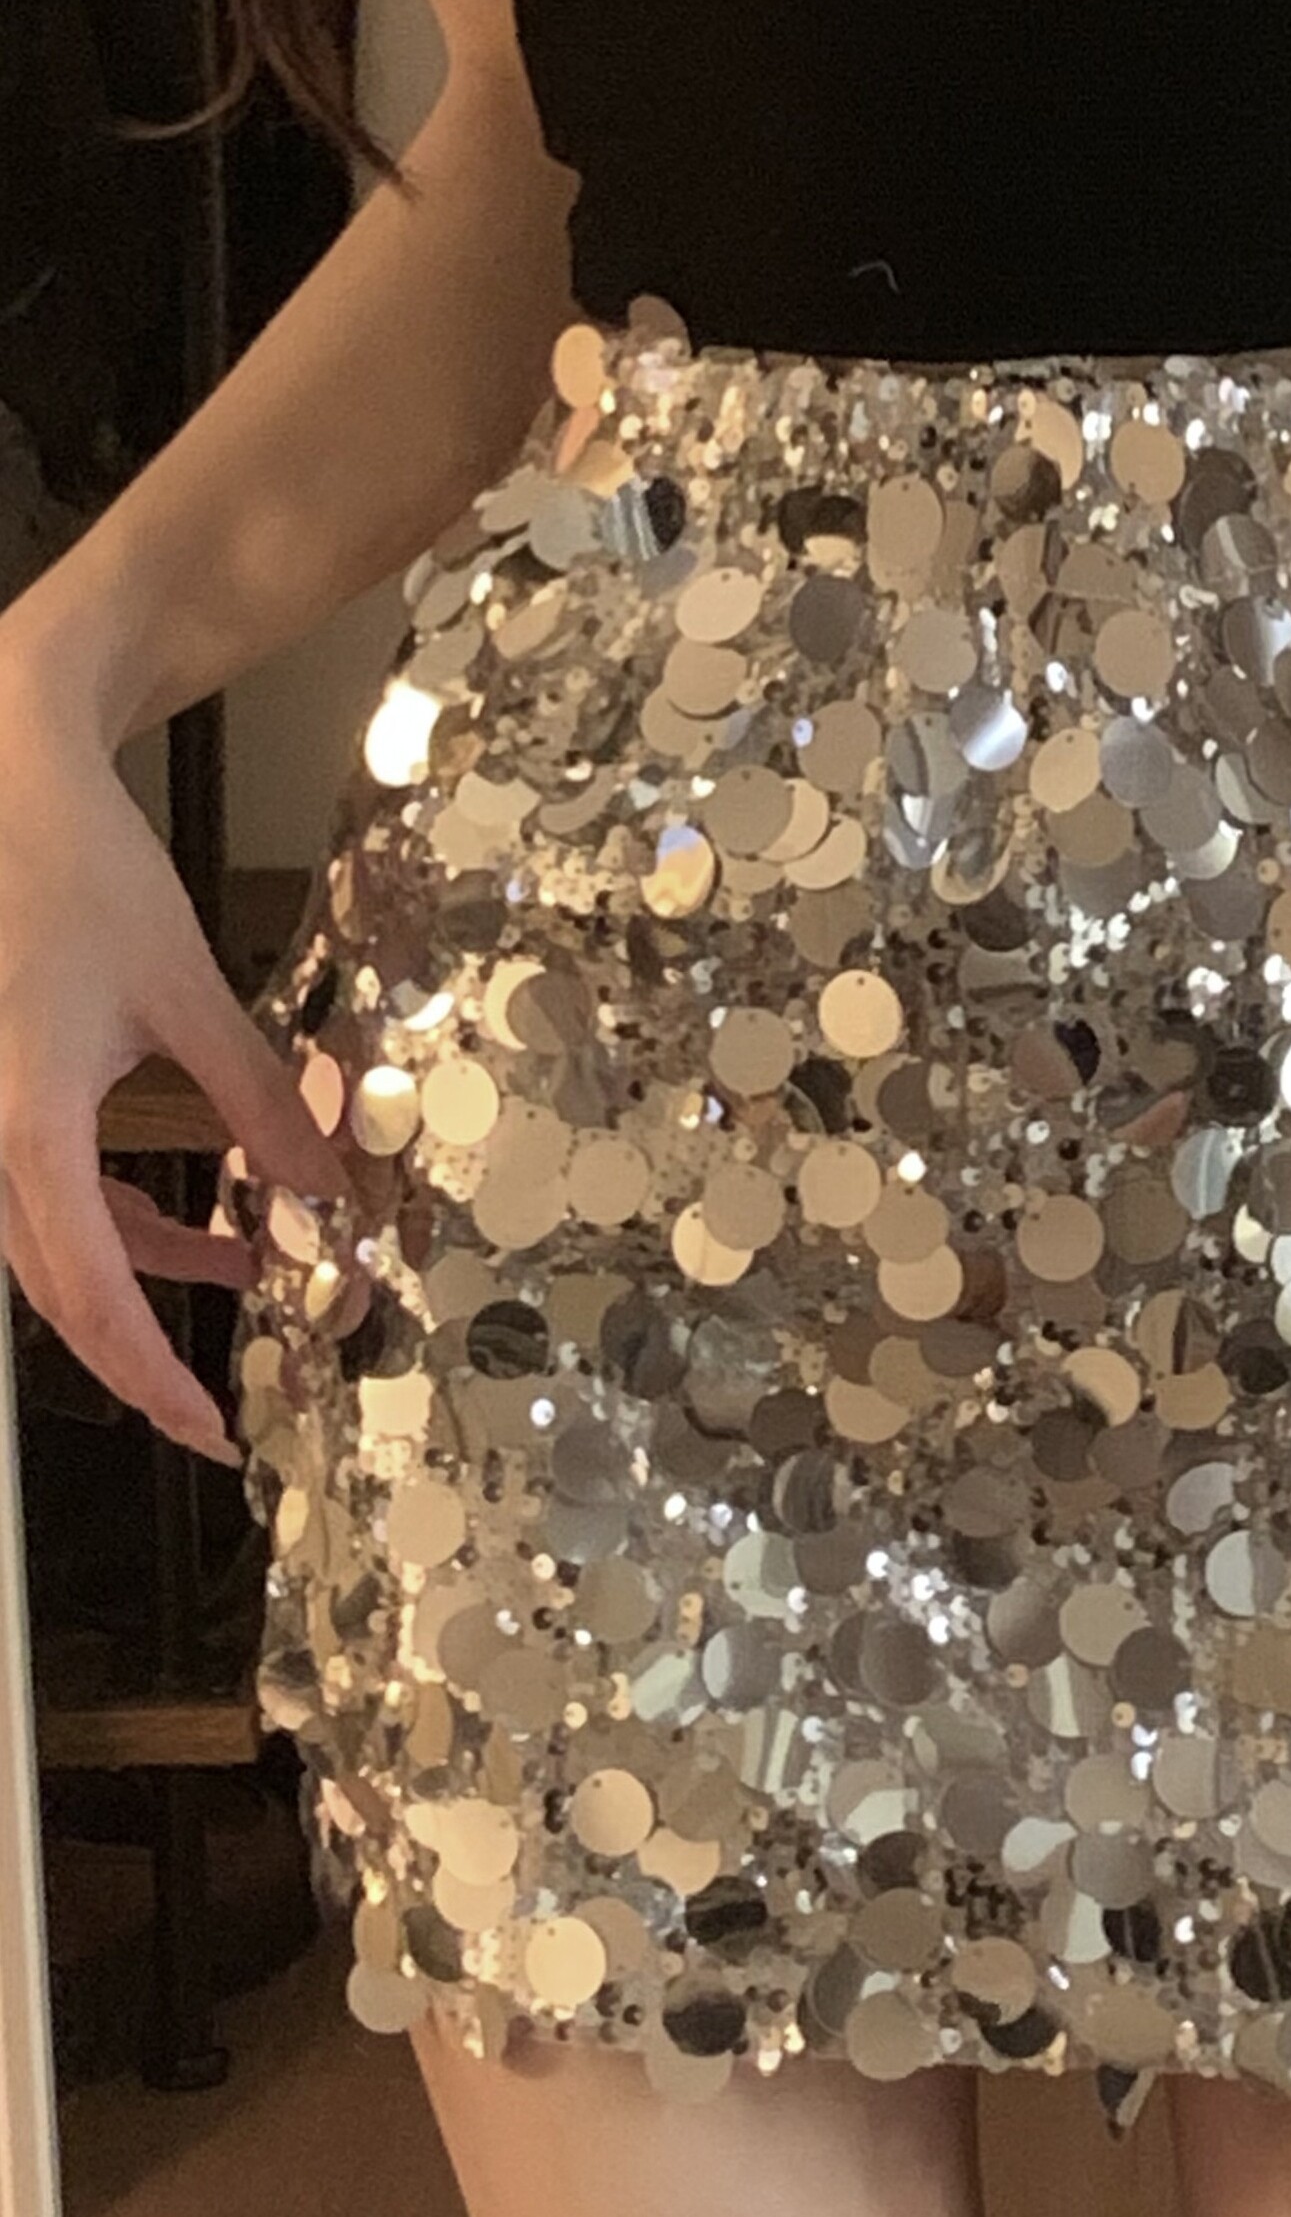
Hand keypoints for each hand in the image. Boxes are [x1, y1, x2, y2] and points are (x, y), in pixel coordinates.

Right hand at [0, 650, 345, 1465]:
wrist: (9, 786)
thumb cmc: (82, 872)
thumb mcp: (188, 991)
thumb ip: (260, 1100)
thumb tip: (332, 1190)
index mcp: (28, 1126)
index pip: (89, 1291)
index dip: (150, 1375)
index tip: (209, 1431)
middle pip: (62, 1291)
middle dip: (146, 1355)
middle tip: (223, 1410)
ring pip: (59, 1247)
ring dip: (148, 1278)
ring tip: (252, 1280)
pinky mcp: (5, 1099)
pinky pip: (55, 1195)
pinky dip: (122, 1223)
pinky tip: (195, 1222)